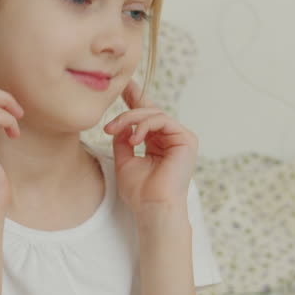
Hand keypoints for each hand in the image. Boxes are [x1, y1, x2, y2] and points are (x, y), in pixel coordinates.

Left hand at [103, 79, 196, 212]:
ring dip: (130, 119)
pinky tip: (133, 139)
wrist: (152, 209)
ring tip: (114, 131)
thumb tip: (120, 124)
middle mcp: (170, 138)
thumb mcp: (124, 160)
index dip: (134, 98)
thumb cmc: (140, 192)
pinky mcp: (186, 140)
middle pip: (148, 112)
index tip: (122, 85)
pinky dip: (144, 126)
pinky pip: (163, 120)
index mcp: (157, 143)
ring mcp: (180, 138)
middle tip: (108, 124)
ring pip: (153, 114)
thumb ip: (123, 140)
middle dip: (126, 113)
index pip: (146, 116)